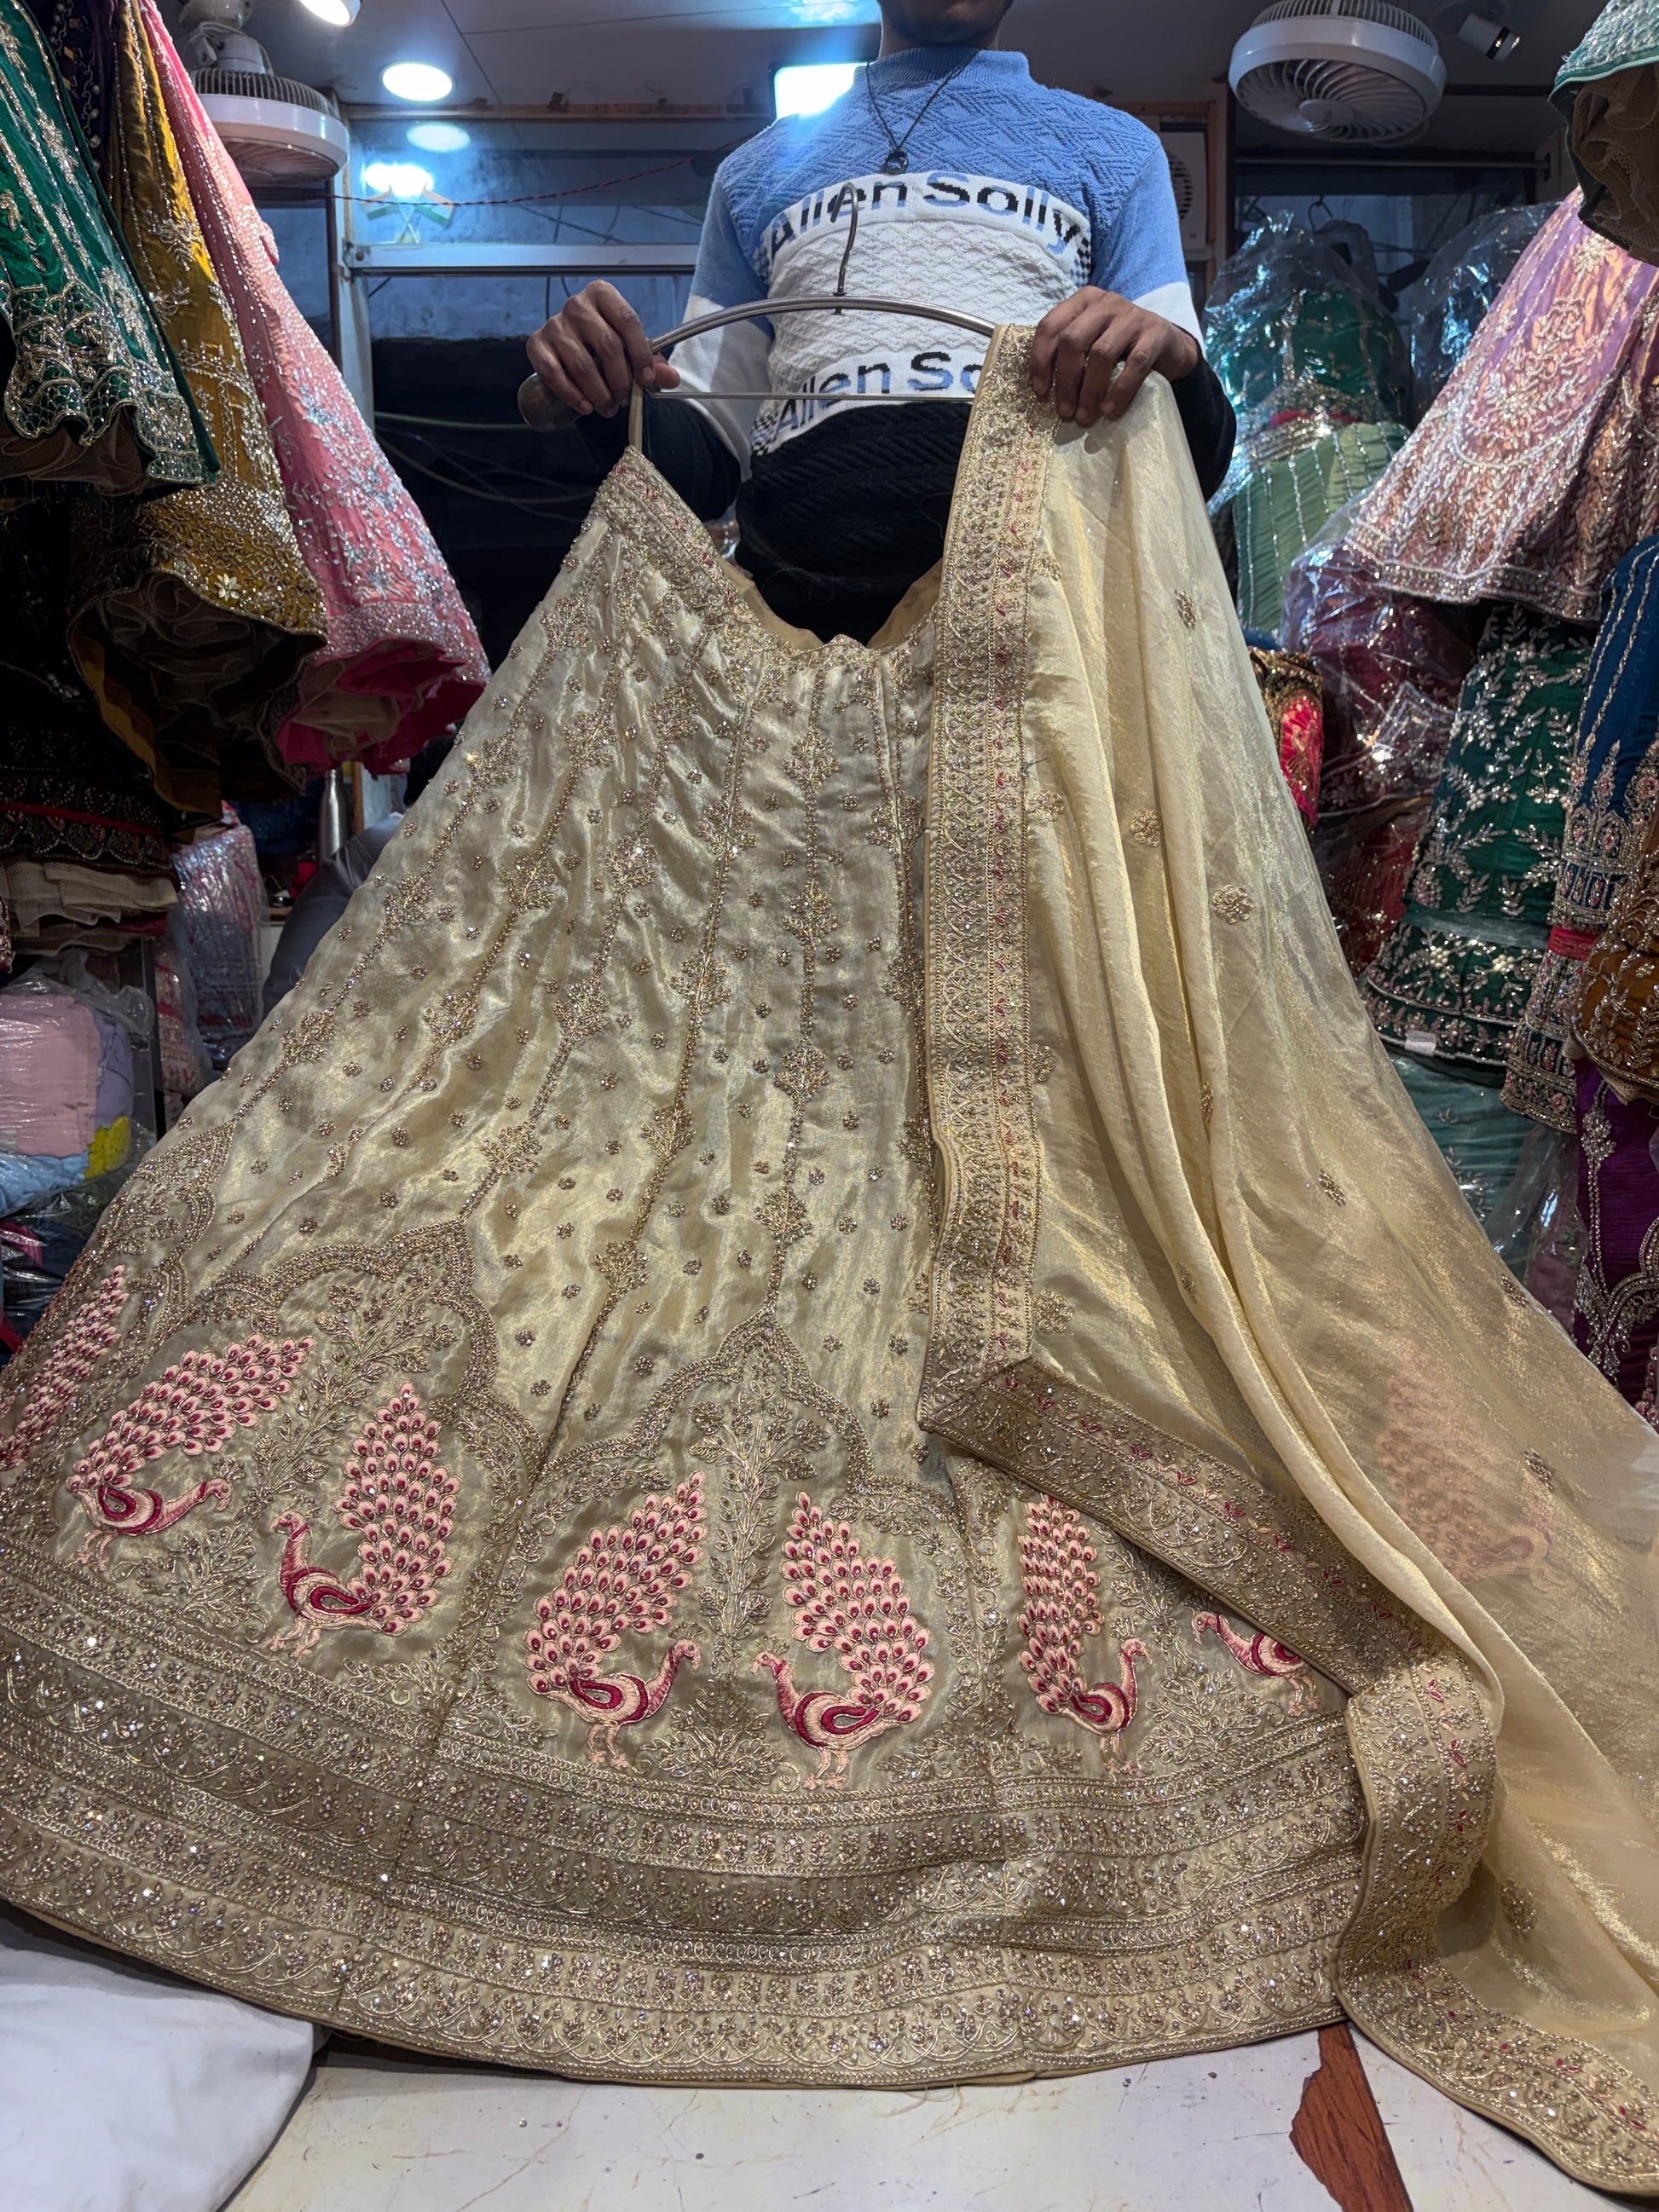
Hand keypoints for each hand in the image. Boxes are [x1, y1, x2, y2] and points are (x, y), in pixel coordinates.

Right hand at [526, 281, 678, 418]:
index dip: (641, 354)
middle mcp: (577, 305)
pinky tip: (586, 406)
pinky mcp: (537, 344)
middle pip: (608, 345)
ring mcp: (555, 324)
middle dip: (621, 380)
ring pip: (583, 365)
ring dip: (600, 393)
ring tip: (609, 407)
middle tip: (626, 399)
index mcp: (603, 295)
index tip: (647, 379)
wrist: (564, 350)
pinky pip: (555, 374)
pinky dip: (573, 395)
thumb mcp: (629, 350)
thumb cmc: (601, 346)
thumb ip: (651, 363)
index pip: (628, 321)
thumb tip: (671, 378)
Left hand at [1030, 288, 1200, 427]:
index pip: (1051, 326)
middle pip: (1073, 340)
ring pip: (1101, 354)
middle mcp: (1106, 304)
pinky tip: (1109, 410)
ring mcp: (1132, 316)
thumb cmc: (1121, 346)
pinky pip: (1134, 364)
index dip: (1040, 360)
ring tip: (1084, 415)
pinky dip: (1120, 391)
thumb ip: (1069, 353)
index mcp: (1083, 301)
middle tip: (1064, 410)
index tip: (1041, 391)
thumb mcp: (1092, 340)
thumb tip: (1043, 389)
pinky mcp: (1155, 334)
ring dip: (1089, 390)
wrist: (1168, 345)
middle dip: (1065, 379)